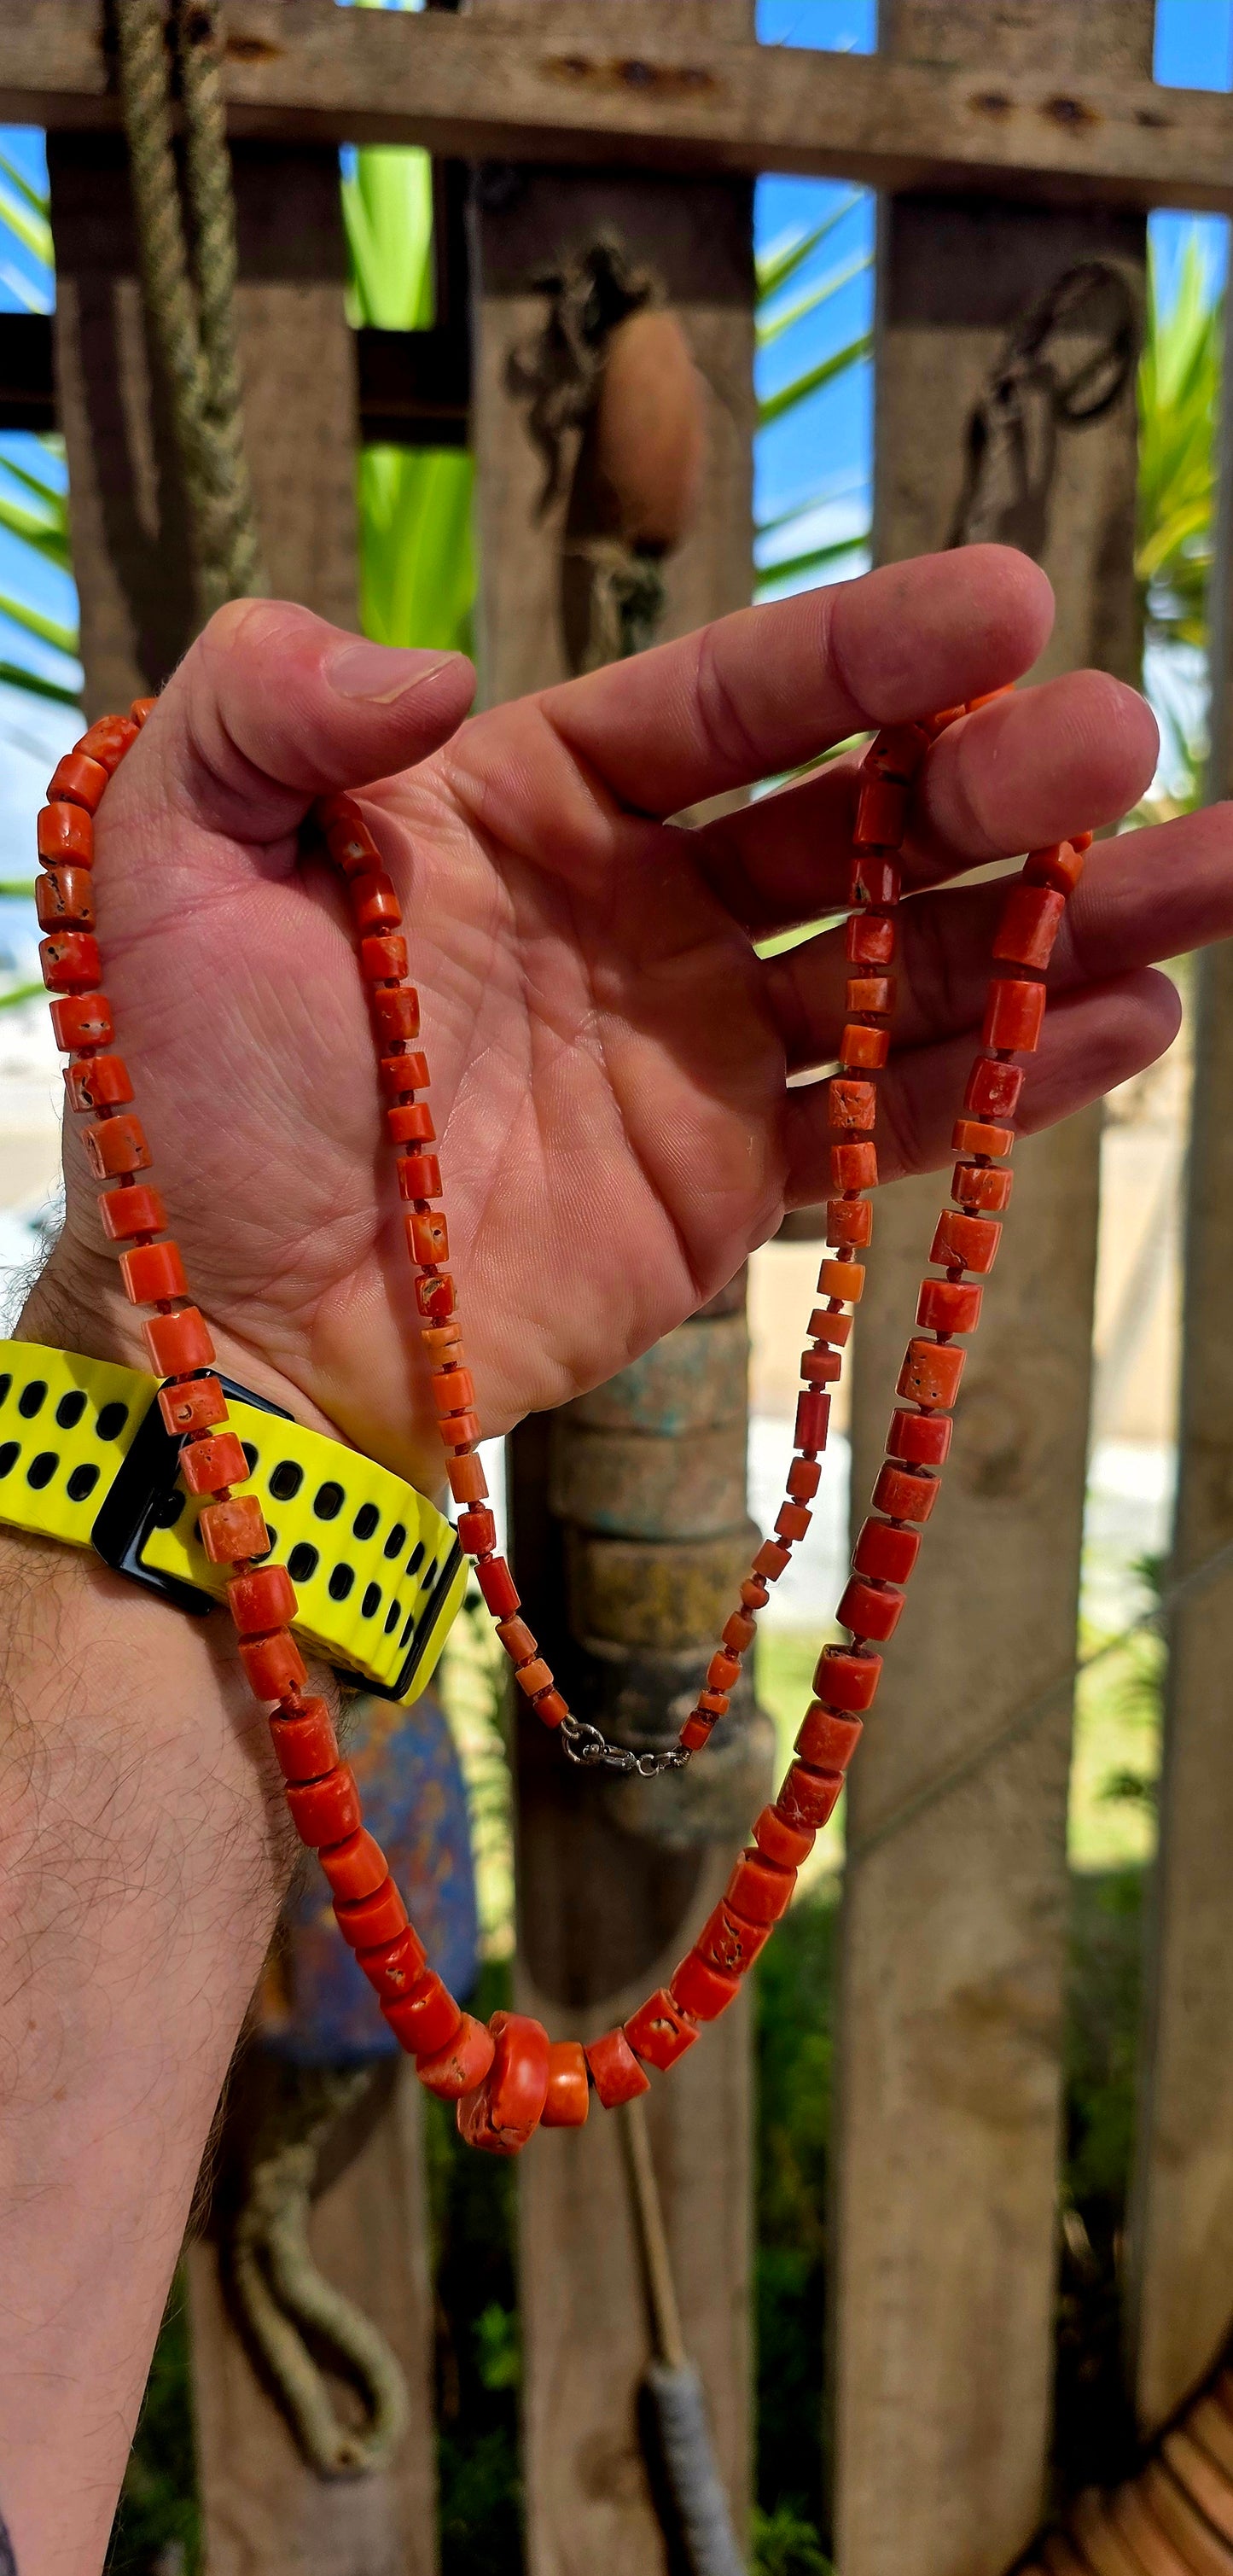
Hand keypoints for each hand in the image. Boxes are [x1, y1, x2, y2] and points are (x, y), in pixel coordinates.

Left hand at [30, 545, 1223, 1487]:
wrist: (218, 1340)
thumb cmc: (184, 1095)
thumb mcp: (163, 852)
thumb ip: (267, 704)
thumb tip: (432, 666)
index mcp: (523, 799)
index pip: (726, 702)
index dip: (864, 655)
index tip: (1005, 605)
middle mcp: (635, 911)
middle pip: (853, 824)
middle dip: (991, 782)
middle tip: (1118, 745)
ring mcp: (694, 1053)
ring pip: (905, 969)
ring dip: (1056, 922)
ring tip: (1205, 872)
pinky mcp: (724, 1191)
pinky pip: (884, 1130)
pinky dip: (1005, 1088)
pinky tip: (1128, 1023)